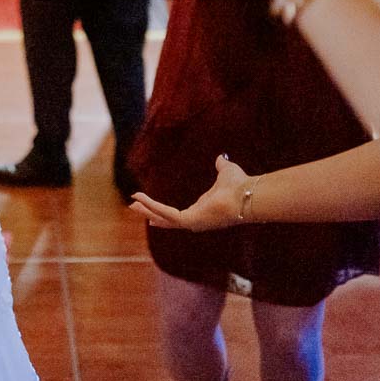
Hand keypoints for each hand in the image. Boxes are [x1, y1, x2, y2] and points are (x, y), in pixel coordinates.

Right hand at [129, 155, 250, 231]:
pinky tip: (141, 198)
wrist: (247, 194)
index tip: (151, 213)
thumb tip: (220, 158)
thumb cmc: (240, 185)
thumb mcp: (226, 171)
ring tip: (132, 203)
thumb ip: (221, 166)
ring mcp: (193, 222)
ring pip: (164, 217)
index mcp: (203, 210)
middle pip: (167, 219)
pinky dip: (153, 206)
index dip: (164, 211)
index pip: (179, 214)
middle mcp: (197, 219)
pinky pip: (167, 213)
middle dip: (150, 212)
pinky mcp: (191, 220)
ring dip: (148, 209)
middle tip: (134, 206)